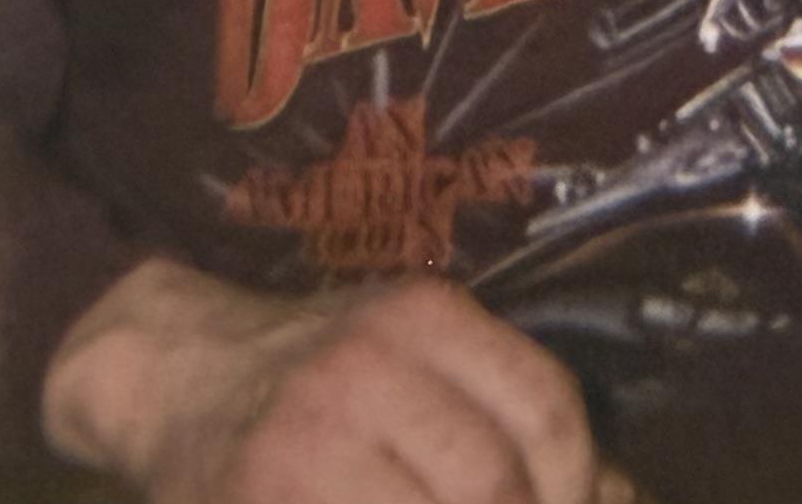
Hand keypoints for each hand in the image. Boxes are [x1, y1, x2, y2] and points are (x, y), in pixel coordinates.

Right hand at [44, 260, 633, 503]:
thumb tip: (625, 496)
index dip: (576, 485)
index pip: (547, 408)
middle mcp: (365, 364)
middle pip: (495, 481)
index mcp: (419, 316)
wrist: (175, 377)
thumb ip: (514, 415)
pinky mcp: (267, 495)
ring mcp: (309, 440)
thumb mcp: (419, 364)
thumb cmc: (322, 384)